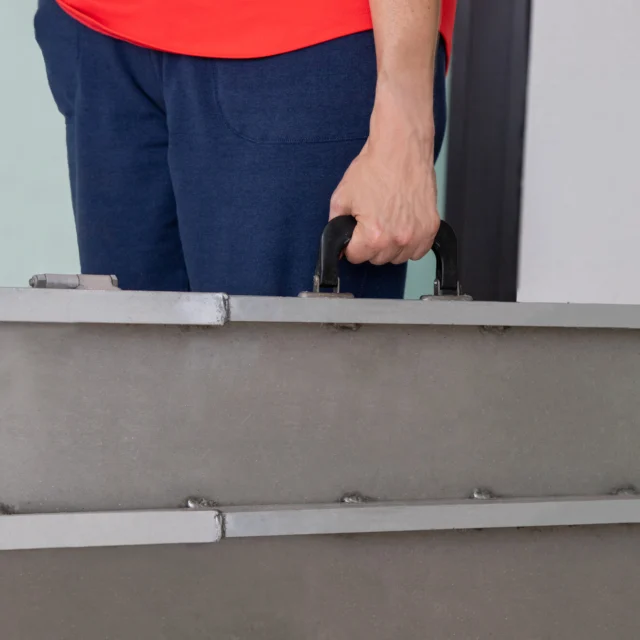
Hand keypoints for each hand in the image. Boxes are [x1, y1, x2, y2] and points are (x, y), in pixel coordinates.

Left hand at [329, 84, 439, 264]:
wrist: (401, 148)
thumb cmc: (374, 168)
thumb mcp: (341, 197)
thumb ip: (335, 227)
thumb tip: (336, 246)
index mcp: (374, 235)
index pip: (356, 257)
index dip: (352, 244)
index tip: (355, 232)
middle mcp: (398, 238)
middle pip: (377, 259)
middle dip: (370, 245)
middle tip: (371, 221)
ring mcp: (417, 234)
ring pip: (398, 257)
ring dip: (391, 246)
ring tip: (387, 221)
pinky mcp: (431, 227)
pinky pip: (418, 251)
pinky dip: (410, 243)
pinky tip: (402, 226)